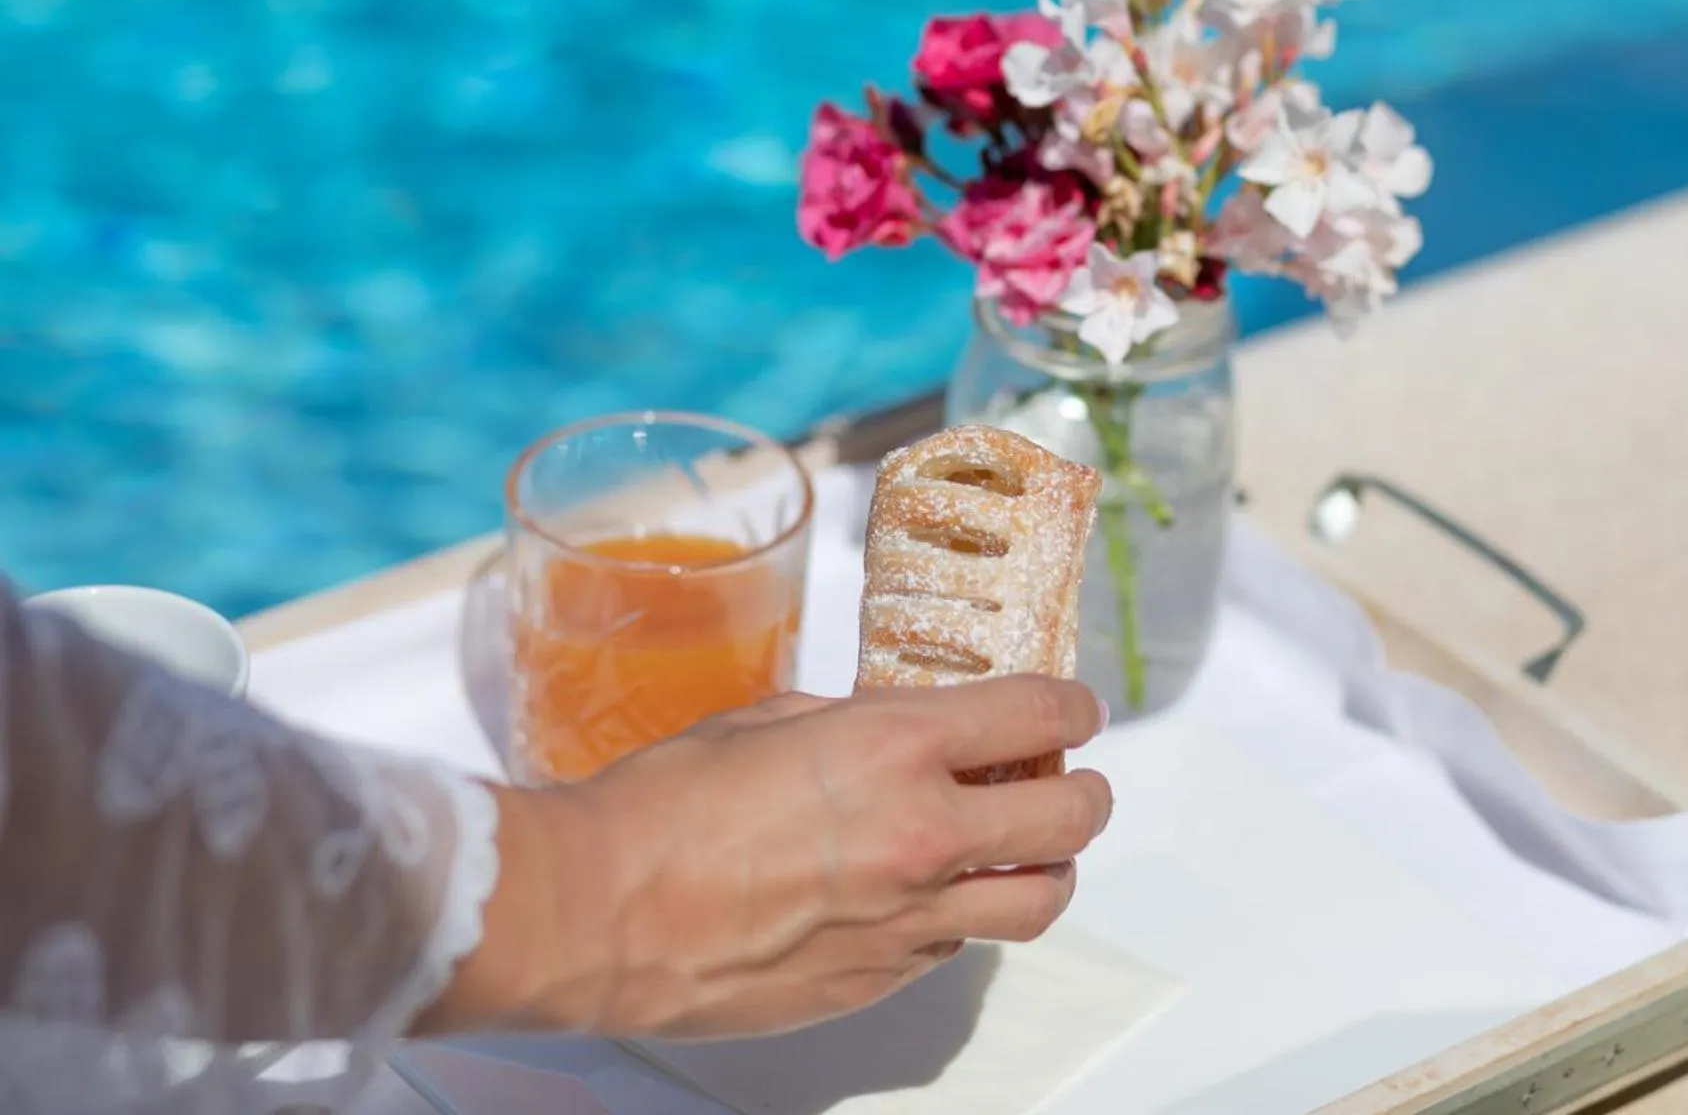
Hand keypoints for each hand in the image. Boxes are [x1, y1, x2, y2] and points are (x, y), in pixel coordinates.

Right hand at [420, 675, 1112, 1039]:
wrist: (597, 913)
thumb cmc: (659, 805)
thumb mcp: (766, 721)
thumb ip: (846, 723)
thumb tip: (880, 729)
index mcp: (896, 746)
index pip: (1037, 716)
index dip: (1073, 709)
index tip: (1076, 712)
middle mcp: (924, 833)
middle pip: (1070, 821)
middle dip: (1087, 795)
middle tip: (1075, 785)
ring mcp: (909, 919)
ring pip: (1037, 902)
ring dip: (1047, 871)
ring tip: (1028, 854)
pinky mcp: (878, 980)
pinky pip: (955, 948)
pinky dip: (960, 917)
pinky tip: (924, 896)